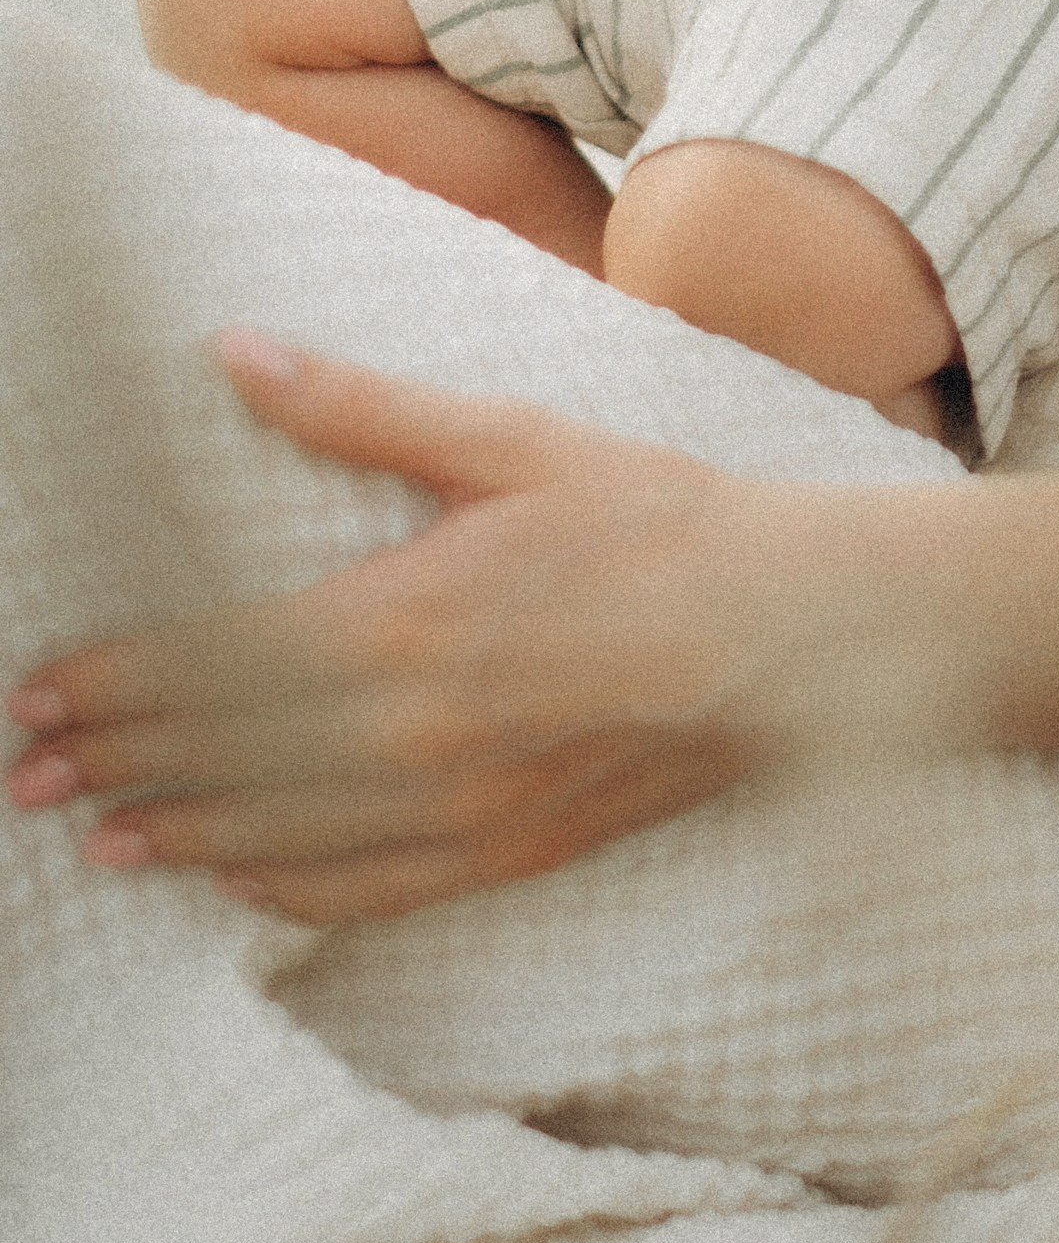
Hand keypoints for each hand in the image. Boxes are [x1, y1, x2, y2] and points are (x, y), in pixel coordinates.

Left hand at [4, 338, 856, 919]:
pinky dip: (281, 889)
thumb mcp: (512, 440)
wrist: (798, 637)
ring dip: (174, 829)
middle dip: (115, 757)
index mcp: (402, 619)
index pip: (214, 661)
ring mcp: (459, 808)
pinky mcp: (507, 853)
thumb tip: (238, 354)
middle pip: (225, 753)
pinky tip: (227, 881)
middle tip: (24, 766)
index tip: (40, 686)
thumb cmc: (660, 521)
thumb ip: (365, 412)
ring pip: (278, 832)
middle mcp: (412, 732)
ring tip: (91, 829)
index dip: (115, 680)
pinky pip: (365, 888)